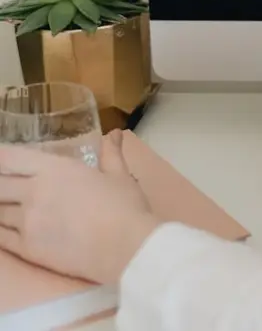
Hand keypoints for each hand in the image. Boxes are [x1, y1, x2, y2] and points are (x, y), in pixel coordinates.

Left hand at [0, 130, 162, 284]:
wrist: (127, 247)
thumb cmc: (125, 207)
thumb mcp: (119, 176)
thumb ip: (111, 153)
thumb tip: (115, 134)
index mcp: (54, 170)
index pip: (8, 158)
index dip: (0, 159)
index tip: (2, 162)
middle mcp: (33, 192)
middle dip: (0, 185)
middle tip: (8, 190)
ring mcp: (26, 222)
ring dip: (0, 208)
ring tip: (9, 208)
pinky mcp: (26, 249)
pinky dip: (0, 231)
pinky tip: (5, 229)